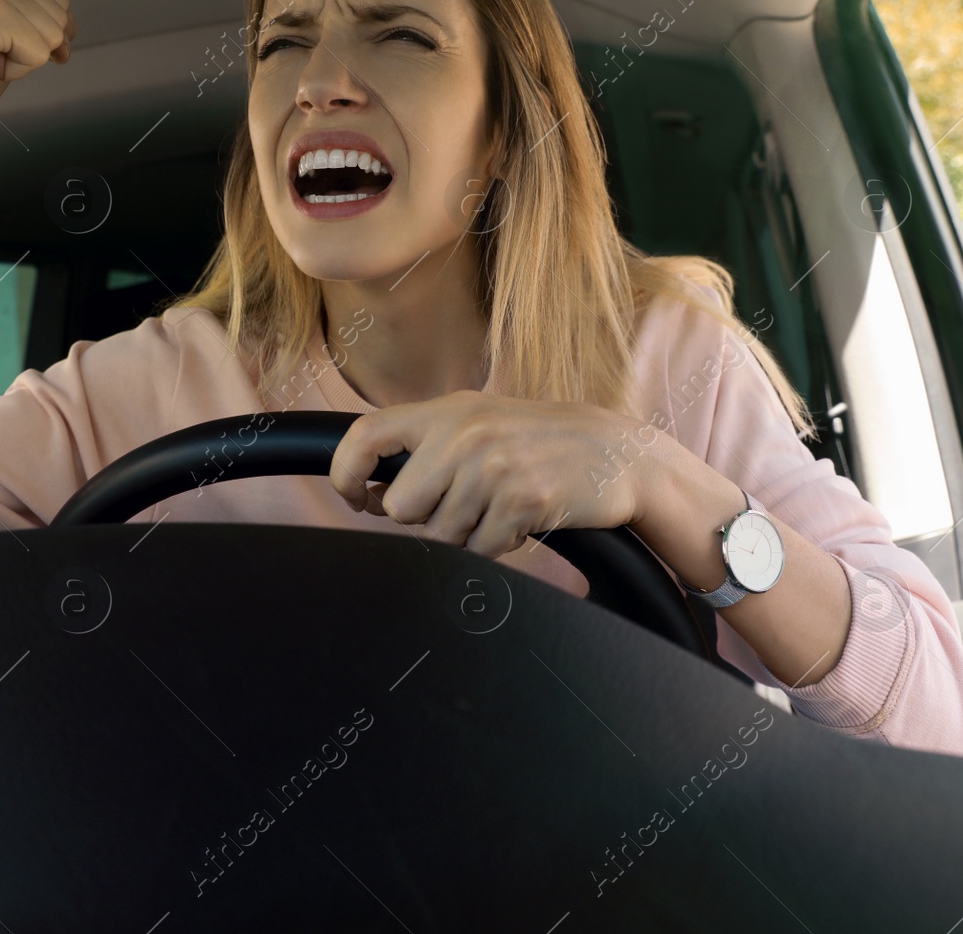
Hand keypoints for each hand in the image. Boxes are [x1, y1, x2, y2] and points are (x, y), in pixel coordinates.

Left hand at [328, 390, 653, 558]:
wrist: (617, 454)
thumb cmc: (538, 442)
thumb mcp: (478, 422)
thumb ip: (425, 446)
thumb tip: (369, 492)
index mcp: (446, 412)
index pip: (365, 435)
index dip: (345, 473)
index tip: (353, 496)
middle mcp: (465, 434)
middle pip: (400, 506)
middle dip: (423, 517)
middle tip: (461, 503)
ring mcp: (494, 468)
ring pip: (439, 535)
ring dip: (465, 534)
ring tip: (497, 506)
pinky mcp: (521, 502)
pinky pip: (480, 550)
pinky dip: (496, 545)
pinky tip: (519, 519)